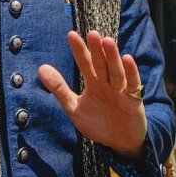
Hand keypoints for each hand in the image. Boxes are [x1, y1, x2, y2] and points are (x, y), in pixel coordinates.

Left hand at [38, 30, 147, 156]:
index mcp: (93, 82)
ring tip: (107, 41)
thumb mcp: (74, 108)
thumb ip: (59, 89)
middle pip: (101, 63)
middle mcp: (107, 82)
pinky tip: (128, 59)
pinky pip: (133, 84)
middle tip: (92, 33)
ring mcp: (121, 90)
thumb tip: (41, 68)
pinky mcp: (134, 100)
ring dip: (112, 56)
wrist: (119, 143)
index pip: (85, 63)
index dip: (79, 50)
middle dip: (97, 49)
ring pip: (116, 71)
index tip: (71, 35)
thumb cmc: (97, 124)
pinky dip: (131, 72)